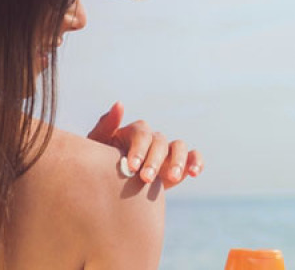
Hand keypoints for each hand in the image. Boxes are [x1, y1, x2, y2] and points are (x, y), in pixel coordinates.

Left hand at [87, 101, 203, 188]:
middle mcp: (152, 139)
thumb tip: (120, 104)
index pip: (141, 133)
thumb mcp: (97, 148)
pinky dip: (196, 161)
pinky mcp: (179, 164)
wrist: (110, 190)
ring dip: (177, 160)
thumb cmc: (99, 165)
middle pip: (159, 141)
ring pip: (179, 146)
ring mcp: (166, 151)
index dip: (138, 148)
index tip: (132, 167)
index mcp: (133, 133)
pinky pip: (193, 156)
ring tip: (172, 177)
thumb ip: (105, 127)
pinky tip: (194, 173)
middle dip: (154, 160)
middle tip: (147, 179)